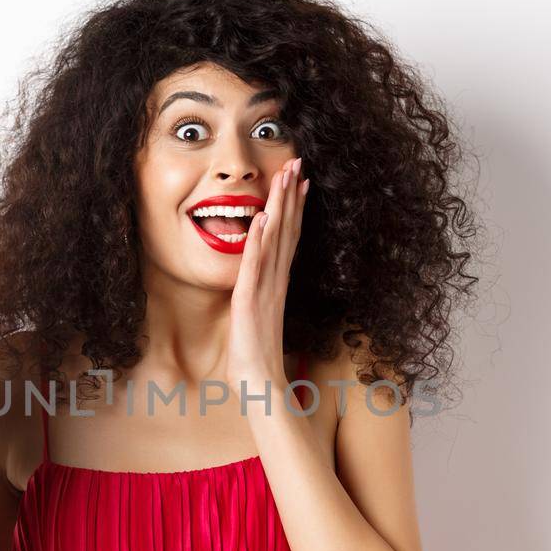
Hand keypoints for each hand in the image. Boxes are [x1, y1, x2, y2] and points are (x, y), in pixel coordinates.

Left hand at [227, 156, 308, 401]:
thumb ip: (260, 301)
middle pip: (287, 230)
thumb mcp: (258, 322)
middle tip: (298, 162)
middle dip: (291, 195)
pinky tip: (263, 218)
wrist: (261, 388)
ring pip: (275, 240)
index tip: (300, 181)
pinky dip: (259, 241)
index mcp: (277, 285)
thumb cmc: (257, 361)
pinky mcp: (250, 301)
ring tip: (284, 175)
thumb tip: (260, 290)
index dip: (295, 208)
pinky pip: (255, 265)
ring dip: (280, 206)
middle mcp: (276, 282)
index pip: (289, 238)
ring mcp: (265, 290)